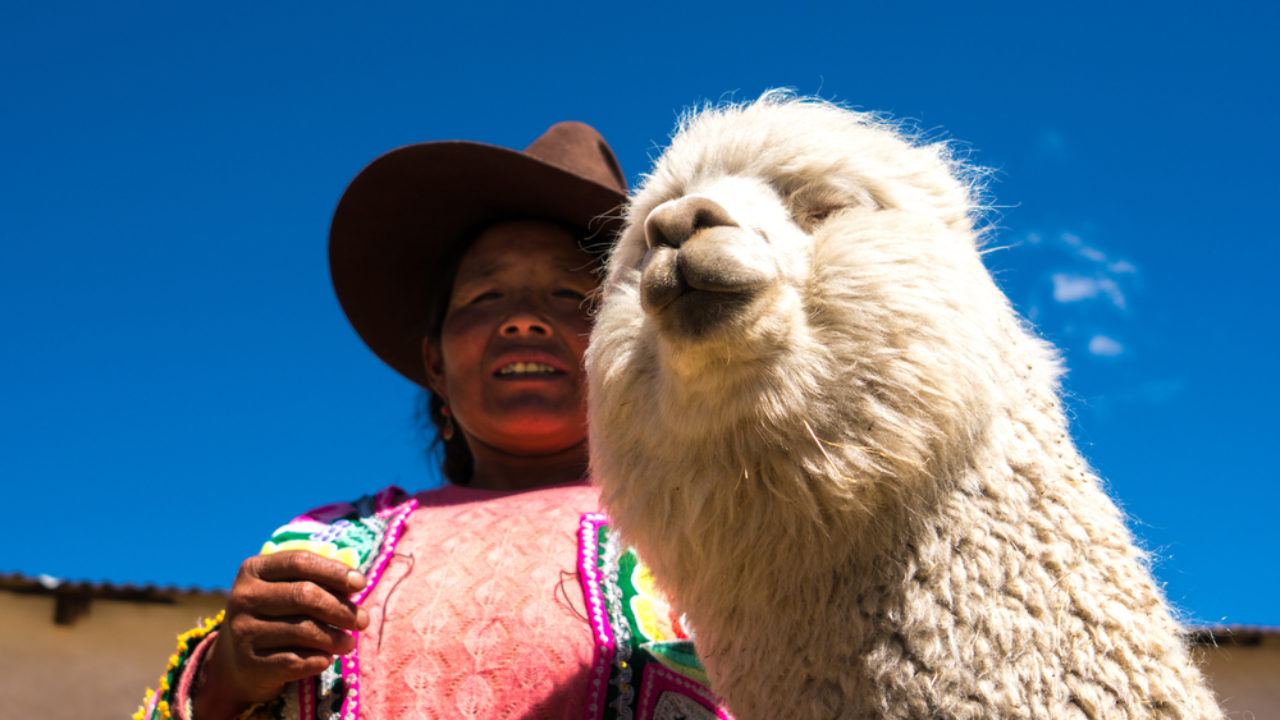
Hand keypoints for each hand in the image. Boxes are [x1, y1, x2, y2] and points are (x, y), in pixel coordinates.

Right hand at [192, 551, 368, 719]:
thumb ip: (317, 581)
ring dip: (335, 638)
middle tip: (363, 620)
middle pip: (305, 595)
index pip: (301, 562)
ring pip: (303, 630)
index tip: (361, 584)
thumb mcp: (287, 589)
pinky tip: (327, 658)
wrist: (236, 662)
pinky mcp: (248, 663)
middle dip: (341, 608)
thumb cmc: (275, 616)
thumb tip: (355, 584)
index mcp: (254, 569)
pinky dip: (318, 660)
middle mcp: (244, 597)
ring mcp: (243, 631)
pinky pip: (294, 661)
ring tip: (350, 643)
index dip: (335, 571)